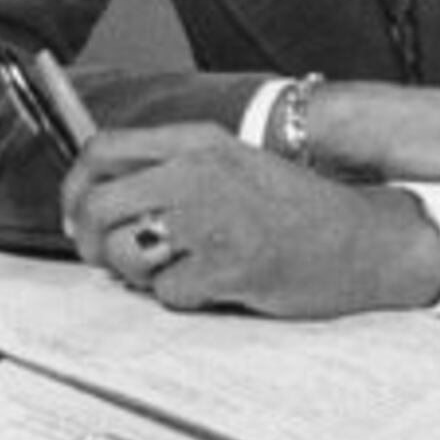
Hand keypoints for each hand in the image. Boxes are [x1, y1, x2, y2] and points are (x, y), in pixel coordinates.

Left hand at [60, 124, 439, 318]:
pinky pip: (167, 293)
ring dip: (139, 274)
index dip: (75, 187)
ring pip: (126, 253)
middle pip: (98, 205)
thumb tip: (92, 203)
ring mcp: (213, 219)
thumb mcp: (229, 165)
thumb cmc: (292, 210)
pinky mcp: (229, 267)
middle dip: (92, 240)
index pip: (101, 150)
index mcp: (197, 141)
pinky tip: (214, 284)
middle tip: (106, 257)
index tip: (78, 214)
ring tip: (177, 268)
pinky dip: (183, 298)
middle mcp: (199, 172)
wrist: (364, 240)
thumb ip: (167, 172)